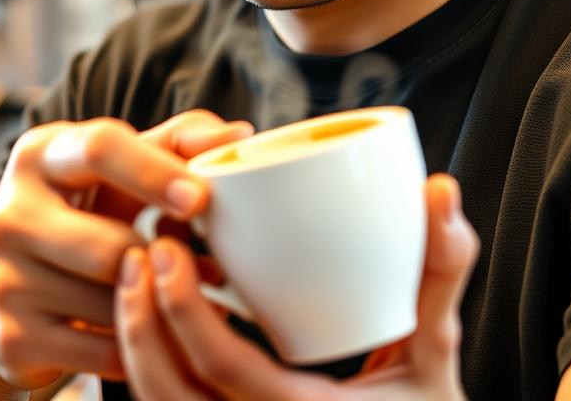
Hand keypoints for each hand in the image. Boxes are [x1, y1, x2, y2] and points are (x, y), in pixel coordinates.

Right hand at [0, 111, 253, 389]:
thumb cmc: (80, 210)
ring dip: (155, 303)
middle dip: (160, 259)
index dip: (155, 172)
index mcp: (39, 154)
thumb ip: (176, 144)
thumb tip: (238, 137)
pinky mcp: (12, 338)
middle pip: (110, 244)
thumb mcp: (116, 169)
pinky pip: (101, 350)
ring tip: (179, 294)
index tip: (200, 199)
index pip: (99, 149)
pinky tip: (151, 330)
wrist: (0, 287)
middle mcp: (10, 212)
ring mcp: (5, 278)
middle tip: (204, 267)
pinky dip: (138, 345)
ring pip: (110, 300)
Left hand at [114, 173, 479, 400]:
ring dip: (134, 342)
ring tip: (131, 276)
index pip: (222, 370)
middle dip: (140, 320)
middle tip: (137, 249)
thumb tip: (440, 190)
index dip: (182, 308)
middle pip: (169, 395)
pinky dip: (148, 366)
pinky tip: (145, 316)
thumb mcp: (437, 351)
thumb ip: (439, 273)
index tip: (164, 243)